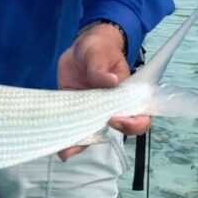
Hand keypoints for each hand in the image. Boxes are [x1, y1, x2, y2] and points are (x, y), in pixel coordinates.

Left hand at [56, 23, 150, 160]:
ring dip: (80, 143)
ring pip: (91, 131)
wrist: (81, 47)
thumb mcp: (99, 53)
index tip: (114, 118)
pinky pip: (72, 124)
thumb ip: (102, 67)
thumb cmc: (98, 48)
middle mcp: (111, 106)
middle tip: (84, 138)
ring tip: (66, 151)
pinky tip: (57, 144)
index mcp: (126, 95)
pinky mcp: (74, 108)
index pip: (139, 116)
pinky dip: (66, 134)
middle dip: (99, 137)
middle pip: (113, 130)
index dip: (132, 123)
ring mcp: (91, 109)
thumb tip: (110, 81)